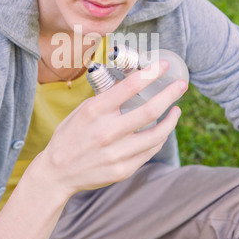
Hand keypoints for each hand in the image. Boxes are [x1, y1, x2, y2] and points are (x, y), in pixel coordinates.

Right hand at [41, 60, 186, 198]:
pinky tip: (162, 130)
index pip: (130, 86)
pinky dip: (159, 138)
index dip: (151, 73)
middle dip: (171, 94)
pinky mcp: (123, 170)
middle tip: (181, 85)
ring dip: (171, 120)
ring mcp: (117, 153)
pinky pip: (150, 151)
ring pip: (157, 134)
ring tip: (176, 110)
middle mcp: (107, 131)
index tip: (164, 65)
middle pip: (150, 110)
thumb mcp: (82, 111)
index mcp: (95, 111)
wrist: (57, 173)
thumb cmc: (69, 136)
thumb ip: (106, 99)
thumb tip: (133, 84)